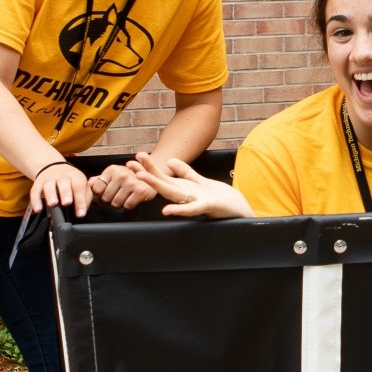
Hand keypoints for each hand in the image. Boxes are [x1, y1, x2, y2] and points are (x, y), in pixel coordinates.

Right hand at [28, 160, 95, 217]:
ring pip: (48, 186)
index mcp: (75, 176)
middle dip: (65, 193)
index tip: (80, 213)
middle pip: (63, 183)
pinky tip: (38, 209)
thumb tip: (82, 211)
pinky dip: (35, 200)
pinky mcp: (38, 184)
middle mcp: (61, 176)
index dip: (80, 200)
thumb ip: (85, 198)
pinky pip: (35, 192)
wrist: (54, 167)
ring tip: (52, 204)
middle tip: (67, 203)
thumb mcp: (82, 186)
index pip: (79, 186)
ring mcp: (48, 179)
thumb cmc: (71, 181)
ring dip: (50, 195)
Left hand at [94, 162, 156, 210]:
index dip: (100, 194)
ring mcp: (132, 182)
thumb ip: (100, 179)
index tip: (106, 192)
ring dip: (119, 203)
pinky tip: (132, 198)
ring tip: (125, 196)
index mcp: (112, 169)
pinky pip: (128, 206)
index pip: (97, 189)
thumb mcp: (114, 175)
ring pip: (116, 203)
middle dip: (110, 200)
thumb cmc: (129, 177)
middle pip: (106, 198)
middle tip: (118, 195)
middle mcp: (121, 174)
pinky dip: (129, 205)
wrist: (151, 176)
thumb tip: (90, 183)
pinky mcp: (141, 191)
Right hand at [125, 153, 252, 219]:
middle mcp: (188, 195)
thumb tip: (170, 161)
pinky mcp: (209, 206)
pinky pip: (192, 208)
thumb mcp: (201, 182)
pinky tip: (166, 210)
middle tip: (129, 164)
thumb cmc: (222, 199)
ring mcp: (196, 201)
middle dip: (148, 173)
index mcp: (186, 188)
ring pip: (174, 193)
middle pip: (164, 183)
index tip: (133, 160)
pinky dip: (179, 210)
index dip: (150, 168)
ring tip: (142, 177)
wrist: (241, 212)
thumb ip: (186, 172)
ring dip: (157, 185)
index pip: (164, 177)